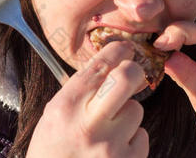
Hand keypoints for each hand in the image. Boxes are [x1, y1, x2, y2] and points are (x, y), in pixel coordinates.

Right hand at [27, 41, 147, 157]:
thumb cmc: (53, 149)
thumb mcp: (54, 115)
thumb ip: (80, 89)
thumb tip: (113, 60)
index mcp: (66, 107)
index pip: (99, 66)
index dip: (118, 51)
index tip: (125, 48)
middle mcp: (88, 125)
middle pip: (127, 78)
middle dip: (134, 71)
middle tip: (132, 74)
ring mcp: (109, 148)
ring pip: (136, 110)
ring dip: (127, 115)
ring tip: (109, 130)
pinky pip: (141, 136)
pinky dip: (132, 140)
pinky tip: (114, 149)